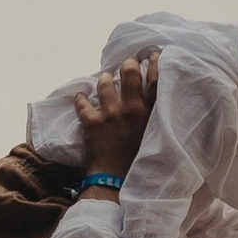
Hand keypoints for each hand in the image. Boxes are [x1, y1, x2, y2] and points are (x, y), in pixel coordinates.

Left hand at [71, 50, 159, 178]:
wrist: (117, 183)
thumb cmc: (140, 166)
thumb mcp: (156, 141)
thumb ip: (157, 124)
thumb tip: (157, 111)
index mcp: (150, 115)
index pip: (155, 81)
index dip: (154, 63)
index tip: (152, 53)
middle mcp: (132, 110)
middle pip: (130, 74)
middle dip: (128, 64)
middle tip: (127, 63)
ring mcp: (111, 115)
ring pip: (105, 84)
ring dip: (104, 78)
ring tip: (104, 78)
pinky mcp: (92, 123)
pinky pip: (83, 104)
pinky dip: (80, 99)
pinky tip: (80, 96)